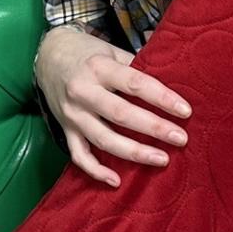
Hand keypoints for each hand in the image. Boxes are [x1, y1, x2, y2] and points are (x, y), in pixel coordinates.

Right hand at [34, 26, 191, 188]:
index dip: (162, 98)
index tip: (185, 110)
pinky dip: (96, 170)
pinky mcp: (66, 129)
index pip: (135, 84)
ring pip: (103, 139)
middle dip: (154, 128)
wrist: (47, 56)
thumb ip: (135, 66)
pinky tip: (116, 181)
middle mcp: (83, 91)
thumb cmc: (87, 53)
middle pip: (121, 114)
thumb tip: (172, 81)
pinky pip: (79, 155)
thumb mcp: (111, 50)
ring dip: (134, 152)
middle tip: (181, 138)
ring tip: (162, 159)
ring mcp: (72, 114)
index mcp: (98, 67)